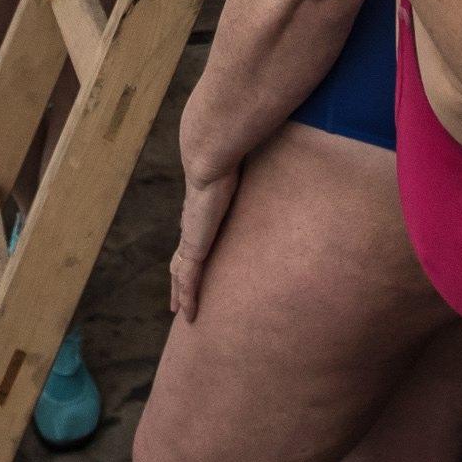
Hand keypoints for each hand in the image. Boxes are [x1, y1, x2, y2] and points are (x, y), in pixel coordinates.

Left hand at [169, 163, 240, 322]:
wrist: (210, 155)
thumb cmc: (230, 154)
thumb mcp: (247, 167)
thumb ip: (256, 167)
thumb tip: (281, 148)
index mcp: (204, 207)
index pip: (196, 232)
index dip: (193, 248)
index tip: (194, 259)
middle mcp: (194, 223)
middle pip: (182, 255)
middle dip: (180, 276)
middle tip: (179, 294)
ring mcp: (192, 235)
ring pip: (181, 271)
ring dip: (180, 291)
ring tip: (180, 310)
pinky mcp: (194, 246)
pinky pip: (188, 278)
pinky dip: (188, 295)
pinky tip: (187, 313)